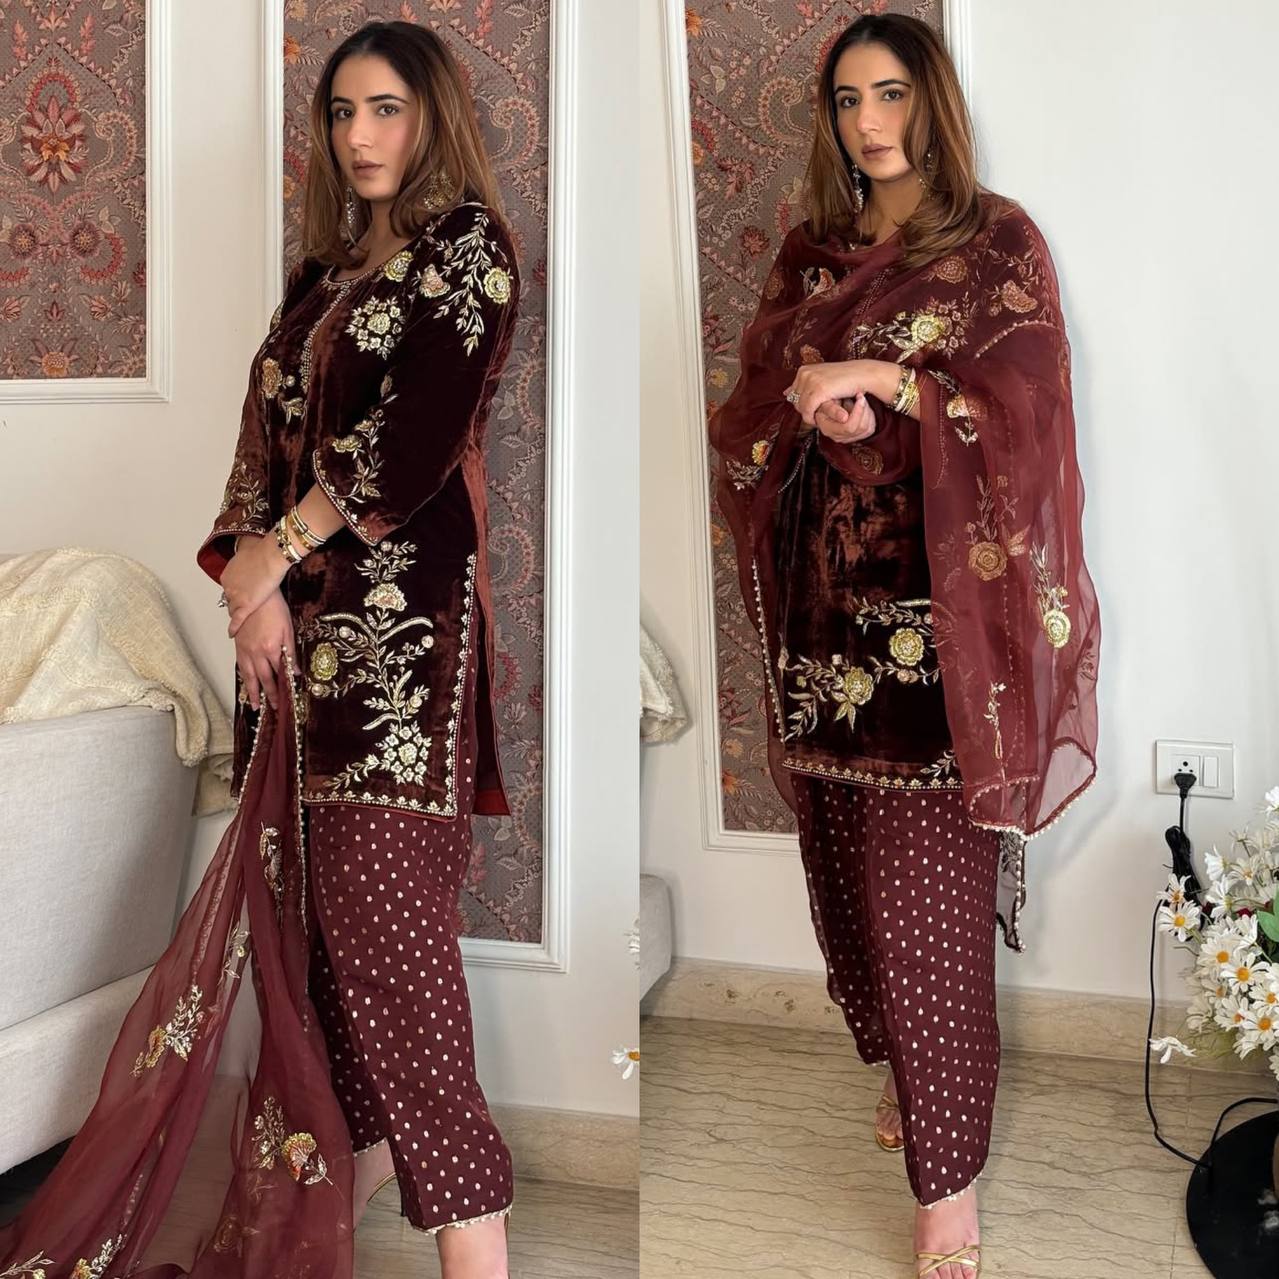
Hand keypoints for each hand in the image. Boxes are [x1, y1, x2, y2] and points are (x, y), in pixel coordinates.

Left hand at [221, 531, 289, 637]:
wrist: (270, 555)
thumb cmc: (263, 552)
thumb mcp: (248, 557)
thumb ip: (246, 564)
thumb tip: (250, 565)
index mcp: (228, 575)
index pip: (229, 589)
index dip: (236, 594)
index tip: (241, 597)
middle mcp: (229, 587)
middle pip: (230, 600)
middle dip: (236, 604)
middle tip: (243, 608)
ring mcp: (236, 597)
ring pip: (233, 610)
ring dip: (237, 615)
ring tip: (242, 621)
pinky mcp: (245, 605)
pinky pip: (237, 620)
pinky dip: (234, 628)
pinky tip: (233, 633)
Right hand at [233, 589, 297, 712]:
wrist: (254, 595)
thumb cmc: (274, 609)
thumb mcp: (288, 630)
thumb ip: (291, 653)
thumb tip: (295, 672)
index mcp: (272, 648)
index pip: (278, 674)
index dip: (282, 688)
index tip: (285, 700)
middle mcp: (256, 652)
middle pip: (264, 679)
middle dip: (269, 695)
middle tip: (273, 708)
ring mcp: (245, 650)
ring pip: (249, 675)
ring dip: (253, 691)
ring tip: (256, 705)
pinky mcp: (238, 646)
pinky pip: (241, 666)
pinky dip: (244, 678)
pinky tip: (247, 684)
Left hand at [784, 359, 897, 425]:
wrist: (861, 374)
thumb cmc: (842, 378)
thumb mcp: (820, 378)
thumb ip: (803, 385)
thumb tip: (785, 393)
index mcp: (803, 370)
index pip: (793, 394)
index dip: (802, 404)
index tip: (814, 409)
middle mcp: (804, 373)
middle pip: (795, 401)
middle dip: (805, 410)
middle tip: (817, 415)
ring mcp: (810, 381)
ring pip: (800, 407)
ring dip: (809, 415)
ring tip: (819, 417)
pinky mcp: (818, 390)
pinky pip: (808, 411)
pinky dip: (812, 418)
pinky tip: (819, 420)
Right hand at [814, 393, 876, 443]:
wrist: (827, 406)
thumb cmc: (825, 402)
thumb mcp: (824, 402)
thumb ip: (832, 410)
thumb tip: (845, 418)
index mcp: (827, 429)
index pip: (848, 427)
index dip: (857, 412)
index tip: (860, 396)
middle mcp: (837, 437)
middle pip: (860, 428)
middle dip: (863, 410)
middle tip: (861, 397)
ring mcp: (847, 439)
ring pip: (867, 429)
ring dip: (866, 412)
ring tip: (859, 402)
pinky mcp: (856, 437)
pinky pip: (870, 430)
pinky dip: (870, 417)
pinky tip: (863, 409)